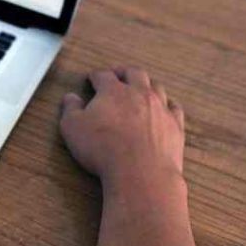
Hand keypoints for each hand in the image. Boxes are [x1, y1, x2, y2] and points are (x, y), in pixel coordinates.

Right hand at [59, 67, 185, 194]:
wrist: (140, 173)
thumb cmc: (103, 149)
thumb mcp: (72, 128)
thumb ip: (70, 109)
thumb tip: (70, 97)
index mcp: (113, 91)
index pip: (103, 76)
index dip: (96, 76)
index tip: (92, 78)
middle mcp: (139, 94)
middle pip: (134, 73)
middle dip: (124, 72)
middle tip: (117, 74)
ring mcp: (160, 108)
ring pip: (156, 87)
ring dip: (147, 85)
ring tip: (141, 88)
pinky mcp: (175, 125)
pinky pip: (174, 108)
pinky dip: (168, 104)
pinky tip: (165, 107)